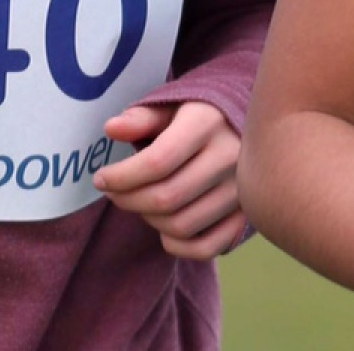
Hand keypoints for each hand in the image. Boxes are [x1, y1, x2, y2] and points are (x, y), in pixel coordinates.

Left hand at [94, 102, 246, 259]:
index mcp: (207, 123)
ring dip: (149, 219)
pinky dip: (177, 246)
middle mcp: (230, 157)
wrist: (253, 130)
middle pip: (166, 198)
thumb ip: (141, 118)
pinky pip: (206, 248)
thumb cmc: (200, 116)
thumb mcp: (171, 106)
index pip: (157, 162)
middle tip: (114, 193)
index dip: (121, 177)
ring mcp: (242, 191)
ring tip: (141, 202)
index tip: (101, 179)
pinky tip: (163, 228)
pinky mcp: (245, 217)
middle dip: (127, 200)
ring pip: (181, 225)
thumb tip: (111, 129)